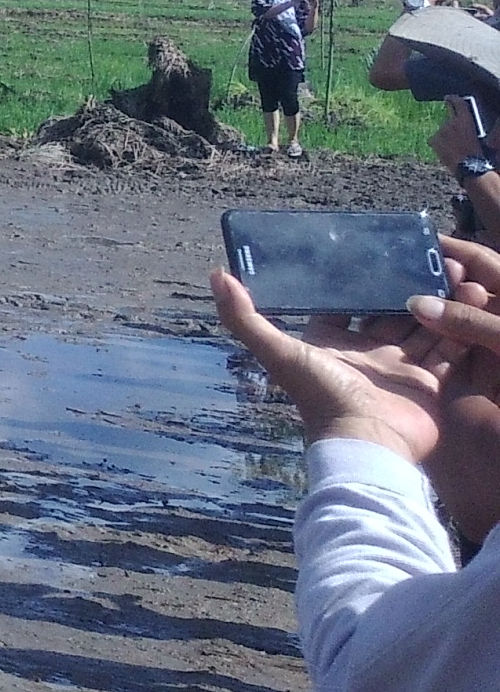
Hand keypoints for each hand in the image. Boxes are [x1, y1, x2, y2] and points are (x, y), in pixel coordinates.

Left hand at [210, 268, 445, 462]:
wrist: (369, 444)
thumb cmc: (322, 397)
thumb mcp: (279, 351)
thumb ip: (245, 317)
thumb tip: (217, 274)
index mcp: (331, 342)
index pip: (346, 300)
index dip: (360, 276)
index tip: (379, 248)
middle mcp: (366, 352)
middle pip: (390, 308)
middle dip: (409, 284)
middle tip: (430, 255)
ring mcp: (399, 367)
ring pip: (424, 323)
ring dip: (440, 299)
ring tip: (456, 270)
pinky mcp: (429, 383)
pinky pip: (448, 348)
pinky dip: (460, 326)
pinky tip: (474, 297)